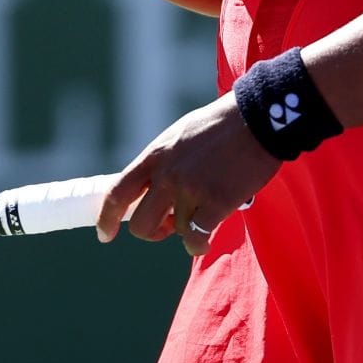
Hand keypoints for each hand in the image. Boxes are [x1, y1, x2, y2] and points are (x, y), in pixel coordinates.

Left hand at [97, 94, 279, 257]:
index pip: (118, 191)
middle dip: (152, 232)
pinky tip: (207, 235)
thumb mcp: (179, 136)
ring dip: (187, 228)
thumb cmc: (220, 127)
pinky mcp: (215, 203)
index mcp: (155, 155)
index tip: (105, 235)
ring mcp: (190, 189)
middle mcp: (167, 174)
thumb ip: (162, 163)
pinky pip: (196, 238)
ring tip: (204, 208)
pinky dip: (199, 243)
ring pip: (175, 230)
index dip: (107, 217)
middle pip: (141, 223)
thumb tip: (149, 190)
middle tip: (166, 227)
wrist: (257, 119)